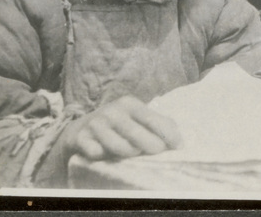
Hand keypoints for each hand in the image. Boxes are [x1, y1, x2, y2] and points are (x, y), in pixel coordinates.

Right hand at [61, 96, 181, 160]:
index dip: (167, 134)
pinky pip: (98, 154)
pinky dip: (105, 158)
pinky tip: (107, 155)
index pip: (152, 119)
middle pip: (137, 135)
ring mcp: (95, 124)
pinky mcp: (81, 138)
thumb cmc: (119, 126)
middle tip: (156, 153)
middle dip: (152, 147)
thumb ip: (160, 124)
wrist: (81, 129)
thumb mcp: (137, 118)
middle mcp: (112, 111)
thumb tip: (180, 142)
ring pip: (120, 147)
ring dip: (130, 154)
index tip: (178, 146)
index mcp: (129, 104)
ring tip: (133, 152)